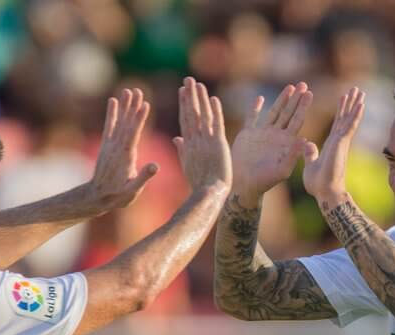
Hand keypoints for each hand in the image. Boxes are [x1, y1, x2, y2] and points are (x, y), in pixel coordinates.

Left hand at [88, 87, 158, 210]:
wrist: (98, 197)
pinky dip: (111, 114)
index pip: (134, 133)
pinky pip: (108, 126)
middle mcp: (117, 147)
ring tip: (128, 90)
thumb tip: (156, 166)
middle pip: (126, 123)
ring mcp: (110, 145)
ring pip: (118, 121)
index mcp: (126, 156)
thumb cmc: (118, 196)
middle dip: (132, 107)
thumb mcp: (133, 191)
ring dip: (124, 106)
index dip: (139, 119)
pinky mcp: (106, 145)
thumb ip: (143, 177)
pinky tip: (113, 101)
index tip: (145, 104)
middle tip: (138, 90)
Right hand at [173, 76, 231, 194]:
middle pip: (191, 114)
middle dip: (189, 96)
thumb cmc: (199, 184)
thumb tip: (176, 138)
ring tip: (198, 84)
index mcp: (188, 145)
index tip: (182, 91)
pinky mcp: (218, 144)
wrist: (208, 194)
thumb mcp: (187, 165)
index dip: (184, 105)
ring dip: (200, 99)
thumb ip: (182, 150)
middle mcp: (195, 141)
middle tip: (188, 80)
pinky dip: (215, 112)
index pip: (185, 120)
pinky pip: (216, 124)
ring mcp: (206, 142)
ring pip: (202, 116)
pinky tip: (213, 99)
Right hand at [230, 83, 312, 200]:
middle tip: (303, 85)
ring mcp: (262, 134)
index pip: (297, 121)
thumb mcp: (282, 170)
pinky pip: (252, 118)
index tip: (309, 94)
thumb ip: (293, 155)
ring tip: (290, 87)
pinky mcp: (248, 134)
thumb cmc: (264, 182)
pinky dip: (255, 108)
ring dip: (281, 100)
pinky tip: (260, 99)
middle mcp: (276, 136)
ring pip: (274, 112)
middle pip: (288, 113)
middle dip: (296, 99)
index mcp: (286, 143)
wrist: (244, 185)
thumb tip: (305, 139)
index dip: (303, 107)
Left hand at [302, 86, 363, 205]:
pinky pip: (349, 126)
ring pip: (349, 119)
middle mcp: (338, 141)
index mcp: (331, 144)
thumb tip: (307, 144)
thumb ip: (310, 153)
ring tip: (360, 91)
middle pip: (345, 117)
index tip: (344, 98)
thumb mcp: (310, 164)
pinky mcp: (341, 144)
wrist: (324, 193)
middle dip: (350, 103)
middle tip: (356, 89)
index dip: (341, 110)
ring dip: (355, 104)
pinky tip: (361, 104)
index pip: (337, 123)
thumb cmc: (318, 184)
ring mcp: (341, 142)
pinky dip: (355, 115)